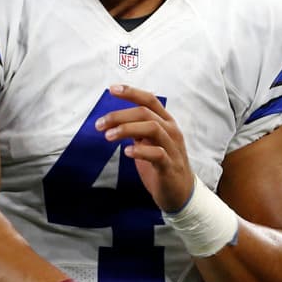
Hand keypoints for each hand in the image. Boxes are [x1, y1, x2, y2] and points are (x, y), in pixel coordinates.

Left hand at [95, 84, 193, 211]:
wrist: (181, 191)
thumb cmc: (162, 164)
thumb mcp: (149, 142)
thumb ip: (137, 129)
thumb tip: (114, 120)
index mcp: (166, 122)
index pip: (150, 100)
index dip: (131, 92)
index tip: (112, 89)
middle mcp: (171, 131)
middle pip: (145, 113)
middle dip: (120, 115)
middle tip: (100, 124)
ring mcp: (172, 148)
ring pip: (152, 128)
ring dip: (127, 129)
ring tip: (109, 136)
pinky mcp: (170, 166)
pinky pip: (157, 154)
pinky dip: (140, 151)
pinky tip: (127, 152)